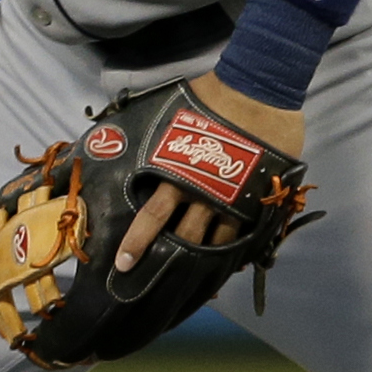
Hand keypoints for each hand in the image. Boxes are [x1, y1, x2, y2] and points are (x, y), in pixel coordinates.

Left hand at [111, 75, 306, 275]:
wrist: (258, 91)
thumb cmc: (212, 98)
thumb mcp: (171, 115)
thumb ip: (153, 136)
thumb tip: (113, 133)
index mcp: (177, 173)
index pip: (151, 216)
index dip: (137, 242)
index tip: (123, 263)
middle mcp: (203, 192)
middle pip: (182, 237)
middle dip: (167, 259)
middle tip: (154, 280)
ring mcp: (232, 198)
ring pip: (214, 241)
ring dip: (201, 258)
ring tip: (191, 278)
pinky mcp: (257, 198)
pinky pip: (244, 232)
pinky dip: (233, 249)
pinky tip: (226, 262)